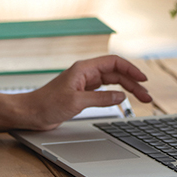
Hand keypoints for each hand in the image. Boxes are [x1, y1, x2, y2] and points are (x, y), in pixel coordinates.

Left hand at [0, 55, 153, 131]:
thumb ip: (100, 98)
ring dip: (127, 89)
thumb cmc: (46, 105)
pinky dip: (116, 94)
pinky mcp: (82, 94)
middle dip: (133, 82)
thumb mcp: (76, 103)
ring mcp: (84, 83)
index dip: (131, 69)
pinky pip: (104, 91)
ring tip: (141, 99)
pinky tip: (123, 100)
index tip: (143, 79)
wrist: (30, 113)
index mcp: (83, 69)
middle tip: (147, 96)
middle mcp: (85, 73)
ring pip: (112, 82)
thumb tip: (121, 95)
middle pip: (116, 73)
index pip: (113, 63)